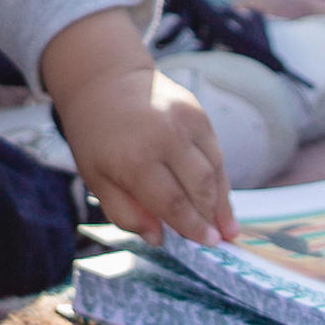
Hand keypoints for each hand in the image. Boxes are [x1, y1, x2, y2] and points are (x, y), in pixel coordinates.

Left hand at [38, 9, 236, 244]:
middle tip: (220, 239)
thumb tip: (158, 238)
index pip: (173, 204)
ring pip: (214, 171)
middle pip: (200, 189)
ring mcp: (184, 122)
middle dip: (211, 218)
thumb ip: (125, 212)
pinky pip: (215, 151)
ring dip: (223, 200)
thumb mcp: (96, 178)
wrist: (104, 80)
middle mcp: (164, 139)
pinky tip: (221, 194)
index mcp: (135, 160)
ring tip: (228, 225)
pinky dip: (220, 175)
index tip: (207, 244)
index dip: (192, 227)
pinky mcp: (197, 112)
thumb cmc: (96, 135)